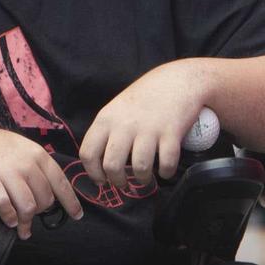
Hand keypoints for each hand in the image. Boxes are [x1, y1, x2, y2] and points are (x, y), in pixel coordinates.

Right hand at [0, 118, 84, 239]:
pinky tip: (7, 221)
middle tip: (31, 218)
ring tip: (22, 229)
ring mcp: (7, 171)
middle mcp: (25, 162)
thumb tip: (44, 191)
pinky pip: (6, 206)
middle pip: (45, 198)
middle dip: (40, 213)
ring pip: (28, 206)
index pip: (60, 181)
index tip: (76, 216)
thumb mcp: (14, 146)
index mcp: (34, 153)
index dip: (70, 201)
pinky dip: (9, 217)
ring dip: (26, 222)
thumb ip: (31, 165)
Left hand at [77, 62, 208, 195]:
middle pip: (112, 166)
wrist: (177, 80)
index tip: (102, 181)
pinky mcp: (171, 133)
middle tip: (124, 184)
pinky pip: (166, 164)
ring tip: (145, 178)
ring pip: (139, 168)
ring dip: (143, 180)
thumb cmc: (144, 97)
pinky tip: (165, 170)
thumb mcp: (116, 109)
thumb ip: (107, 132)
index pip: (88, 153)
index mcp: (105, 120)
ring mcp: (148, 129)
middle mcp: (124, 125)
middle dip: (118, 182)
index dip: (93, 173)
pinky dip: (166, 172)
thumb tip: (100, 162)